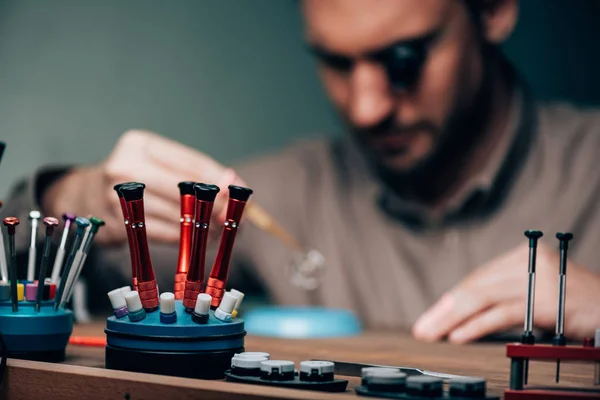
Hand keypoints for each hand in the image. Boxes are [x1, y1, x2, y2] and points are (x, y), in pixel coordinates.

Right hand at [42, 130, 244, 244]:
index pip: (191, 163)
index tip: (239, 192)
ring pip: (176, 214)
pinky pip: (163, 233)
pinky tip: (198, 239)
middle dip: (214, 205)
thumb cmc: (136, 176)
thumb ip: (197, 170)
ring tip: (220, 230)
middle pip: (184, 190)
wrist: (84, 195)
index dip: (220, 180)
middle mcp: (126, 167)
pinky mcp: (118, 224)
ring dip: (203, 226)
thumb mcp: (161, 162)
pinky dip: (185, 238)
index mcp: (141, 145)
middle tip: (233, 217)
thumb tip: (235, 182)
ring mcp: (118, 197)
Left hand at [412, 242, 599, 342]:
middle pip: (475, 286)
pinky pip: (501, 313)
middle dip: (445, 310)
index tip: (432, 316)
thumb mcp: (536, 295)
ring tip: (433, 333)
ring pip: (482, 298)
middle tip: (423, 327)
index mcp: (522, 257)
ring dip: (452, 319)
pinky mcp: (544, 301)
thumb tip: (464, 315)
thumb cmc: (577, 306)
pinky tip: (459, 335)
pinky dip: (476, 325)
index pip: (478, 278)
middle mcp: (527, 262)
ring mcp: (536, 280)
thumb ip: (505, 298)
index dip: (452, 299)